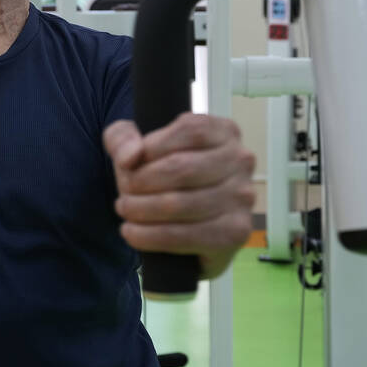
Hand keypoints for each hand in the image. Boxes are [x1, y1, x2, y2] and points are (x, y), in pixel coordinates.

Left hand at [104, 113, 255, 279]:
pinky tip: (131, 232)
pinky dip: (150, 236)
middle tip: (123, 192)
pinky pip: (185, 236)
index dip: (152, 147)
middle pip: (182, 168)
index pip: (189, 130)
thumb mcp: (134, 143)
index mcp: (224, 131)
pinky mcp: (235, 232)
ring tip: (125, 210)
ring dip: (141, 209)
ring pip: (180, 203)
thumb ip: (123, 139)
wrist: (178, 216)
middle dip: (141, 182)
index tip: (128, 163)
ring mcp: (242, 198)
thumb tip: (131, 157)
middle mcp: (240, 161)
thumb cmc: (159, 171)